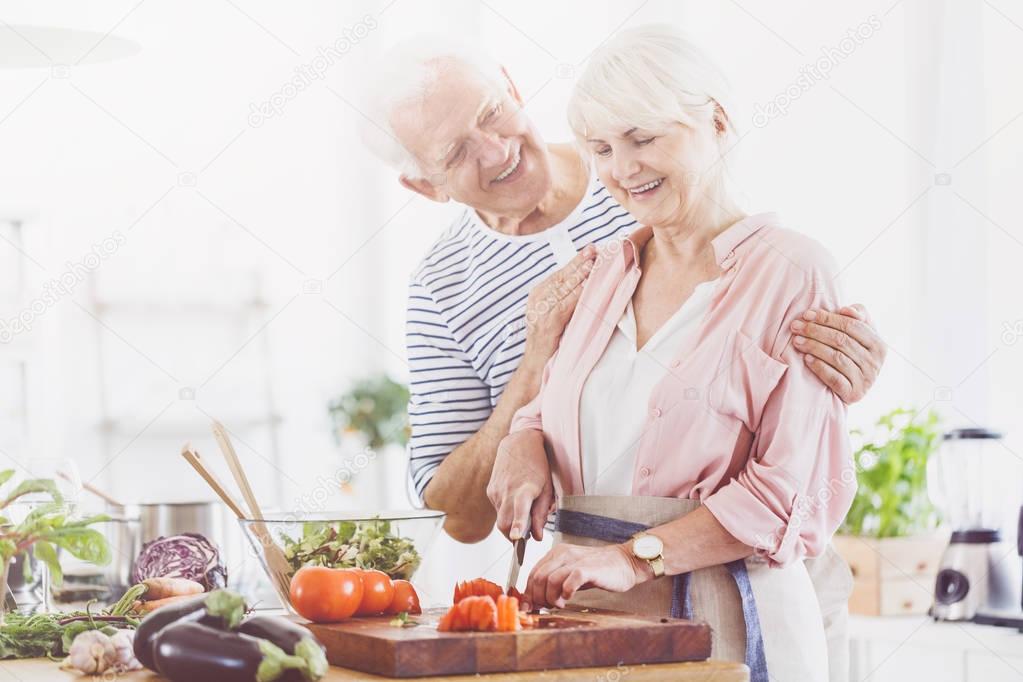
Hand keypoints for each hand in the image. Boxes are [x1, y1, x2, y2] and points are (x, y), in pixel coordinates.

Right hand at [487, 429, 554, 541]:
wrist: (519, 443)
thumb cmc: (537, 466)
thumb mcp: (547, 488)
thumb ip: (541, 513)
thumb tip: (537, 537)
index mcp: (525, 489)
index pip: (520, 509)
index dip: (518, 524)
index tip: (516, 537)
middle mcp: (507, 491)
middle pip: (503, 524)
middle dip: (511, 535)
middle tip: (524, 536)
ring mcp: (496, 491)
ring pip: (500, 518)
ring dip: (510, 521)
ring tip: (522, 507)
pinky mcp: (490, 490)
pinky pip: (497, 508)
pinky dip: (505, 511)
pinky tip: (514, 497)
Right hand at [523, 245, 597, 362]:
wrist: (536, 362)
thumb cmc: (549, 338)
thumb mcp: (554, 313)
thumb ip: (564, 298)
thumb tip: (585, 280)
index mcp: (538, 294)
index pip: (559, 273)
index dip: (575, 261)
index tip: (589, 250)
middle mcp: (537, 299)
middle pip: (561, 277)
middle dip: (578, 262)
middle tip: (594, 250)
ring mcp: (541, 310)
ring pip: (563, 288)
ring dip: (579, 275)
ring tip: (593, 263)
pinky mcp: (547, 322)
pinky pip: (565, 305)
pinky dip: (576, 294)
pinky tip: (586, 286)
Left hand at [523, 542, 647, 609]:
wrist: (624, 562)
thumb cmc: (597, 570)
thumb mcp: (571, 573)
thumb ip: (554, 583)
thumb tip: (536, 600)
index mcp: (556, 554)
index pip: (533, 573)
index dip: (528, 593)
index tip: (529, 607)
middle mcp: (563, 554)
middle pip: (538, 577)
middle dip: (538, 597)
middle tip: (547, 607)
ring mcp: (575, 560)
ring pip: (550, 579)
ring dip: (550, 597)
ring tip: (559, 604)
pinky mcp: (588, 568)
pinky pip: (570, 580)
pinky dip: (565, 592)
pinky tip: (569, 598)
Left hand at [791, 303, 885, 402]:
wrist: (854, 386)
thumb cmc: (854, 352)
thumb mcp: (861, 333)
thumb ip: (858, 315)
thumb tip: (846, 310)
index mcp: (879, 345)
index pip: (851, 326)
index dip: (828, 318)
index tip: (806, 314)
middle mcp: (875, 363)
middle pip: (842, 341)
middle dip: (815, 331)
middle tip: (795, 326)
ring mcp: (865, 380)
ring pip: (836, 358)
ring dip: (813, 347)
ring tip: (797, 340)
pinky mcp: (853, 394)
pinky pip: (834, 378)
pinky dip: (819, 367)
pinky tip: (806, 358)